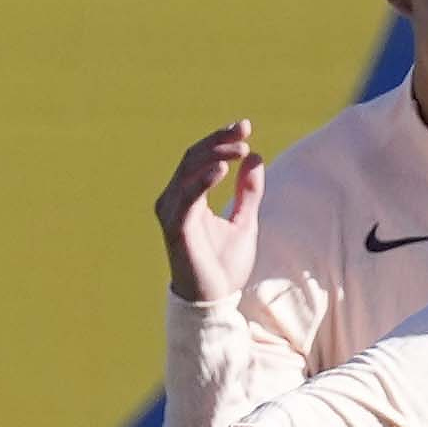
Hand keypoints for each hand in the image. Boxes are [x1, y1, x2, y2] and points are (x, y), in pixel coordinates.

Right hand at [157, 122, 265, 303]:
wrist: (215, 300)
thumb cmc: (225, 264)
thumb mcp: (245, 221)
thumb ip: (250, 192)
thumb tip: (256, 157)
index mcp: (188, 197)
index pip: (200, 158)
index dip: (220, 140)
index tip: (244, 126)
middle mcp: (174, 200)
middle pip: (192, 158)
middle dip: (218, 142)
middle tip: (243, 131)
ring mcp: (172, 213)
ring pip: (188, 171)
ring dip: (214, 156)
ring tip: (240, 148)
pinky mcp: (176, 228)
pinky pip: (186, 197)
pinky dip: (202, 181)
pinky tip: (222, 170)